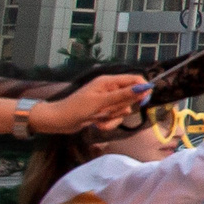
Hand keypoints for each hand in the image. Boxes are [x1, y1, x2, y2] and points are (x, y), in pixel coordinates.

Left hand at [32, 74, 153, 132]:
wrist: (58, 121)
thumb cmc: (77, 108)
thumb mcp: (101, 101)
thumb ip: (124, 95)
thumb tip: (145, 87)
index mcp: (109, 81)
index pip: (135, 80)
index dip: (142, 89)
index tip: (143, 102)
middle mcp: (110, 89)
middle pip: (131, 97)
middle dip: (121, 108)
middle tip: (108, 111)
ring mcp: (108, 101)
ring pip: (124, 110)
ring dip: (114, 118)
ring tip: (99, 119)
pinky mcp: (105, 112)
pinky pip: (116, 118)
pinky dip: (109, 123)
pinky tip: (97, 124)